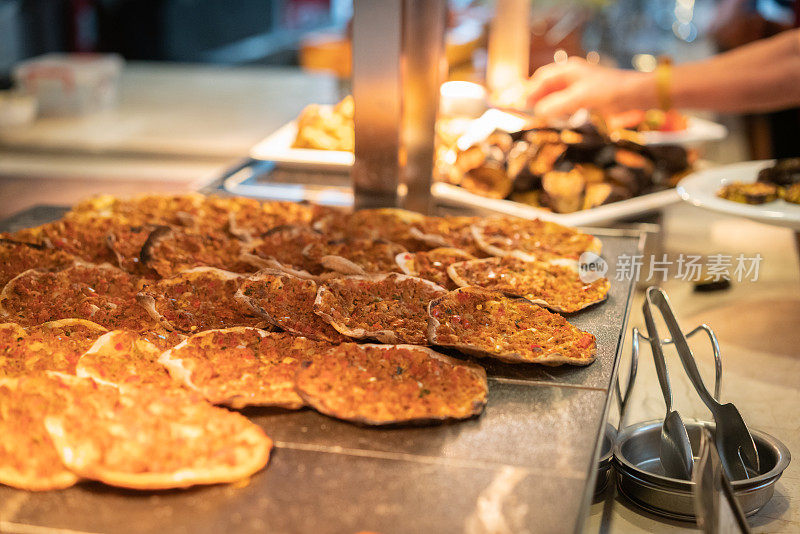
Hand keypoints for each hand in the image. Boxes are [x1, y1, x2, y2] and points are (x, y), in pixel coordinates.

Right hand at [526, 57, 654, 117]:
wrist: (637, 96)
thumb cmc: (610, 91)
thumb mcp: (581, 98)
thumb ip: (557, 105)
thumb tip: (537, 112)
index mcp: (568, 70)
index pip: (541, 80)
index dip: (529, 93)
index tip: (522, 108)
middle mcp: (571, 77)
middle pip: (546, 89)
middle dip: (536, 102)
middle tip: (528, 118)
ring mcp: (578, 88)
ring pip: (555, 98)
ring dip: (547, 108)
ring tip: (540, 121)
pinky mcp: (585, 100)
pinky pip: (565, 106)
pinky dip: (558, 113)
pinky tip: (557, 121)